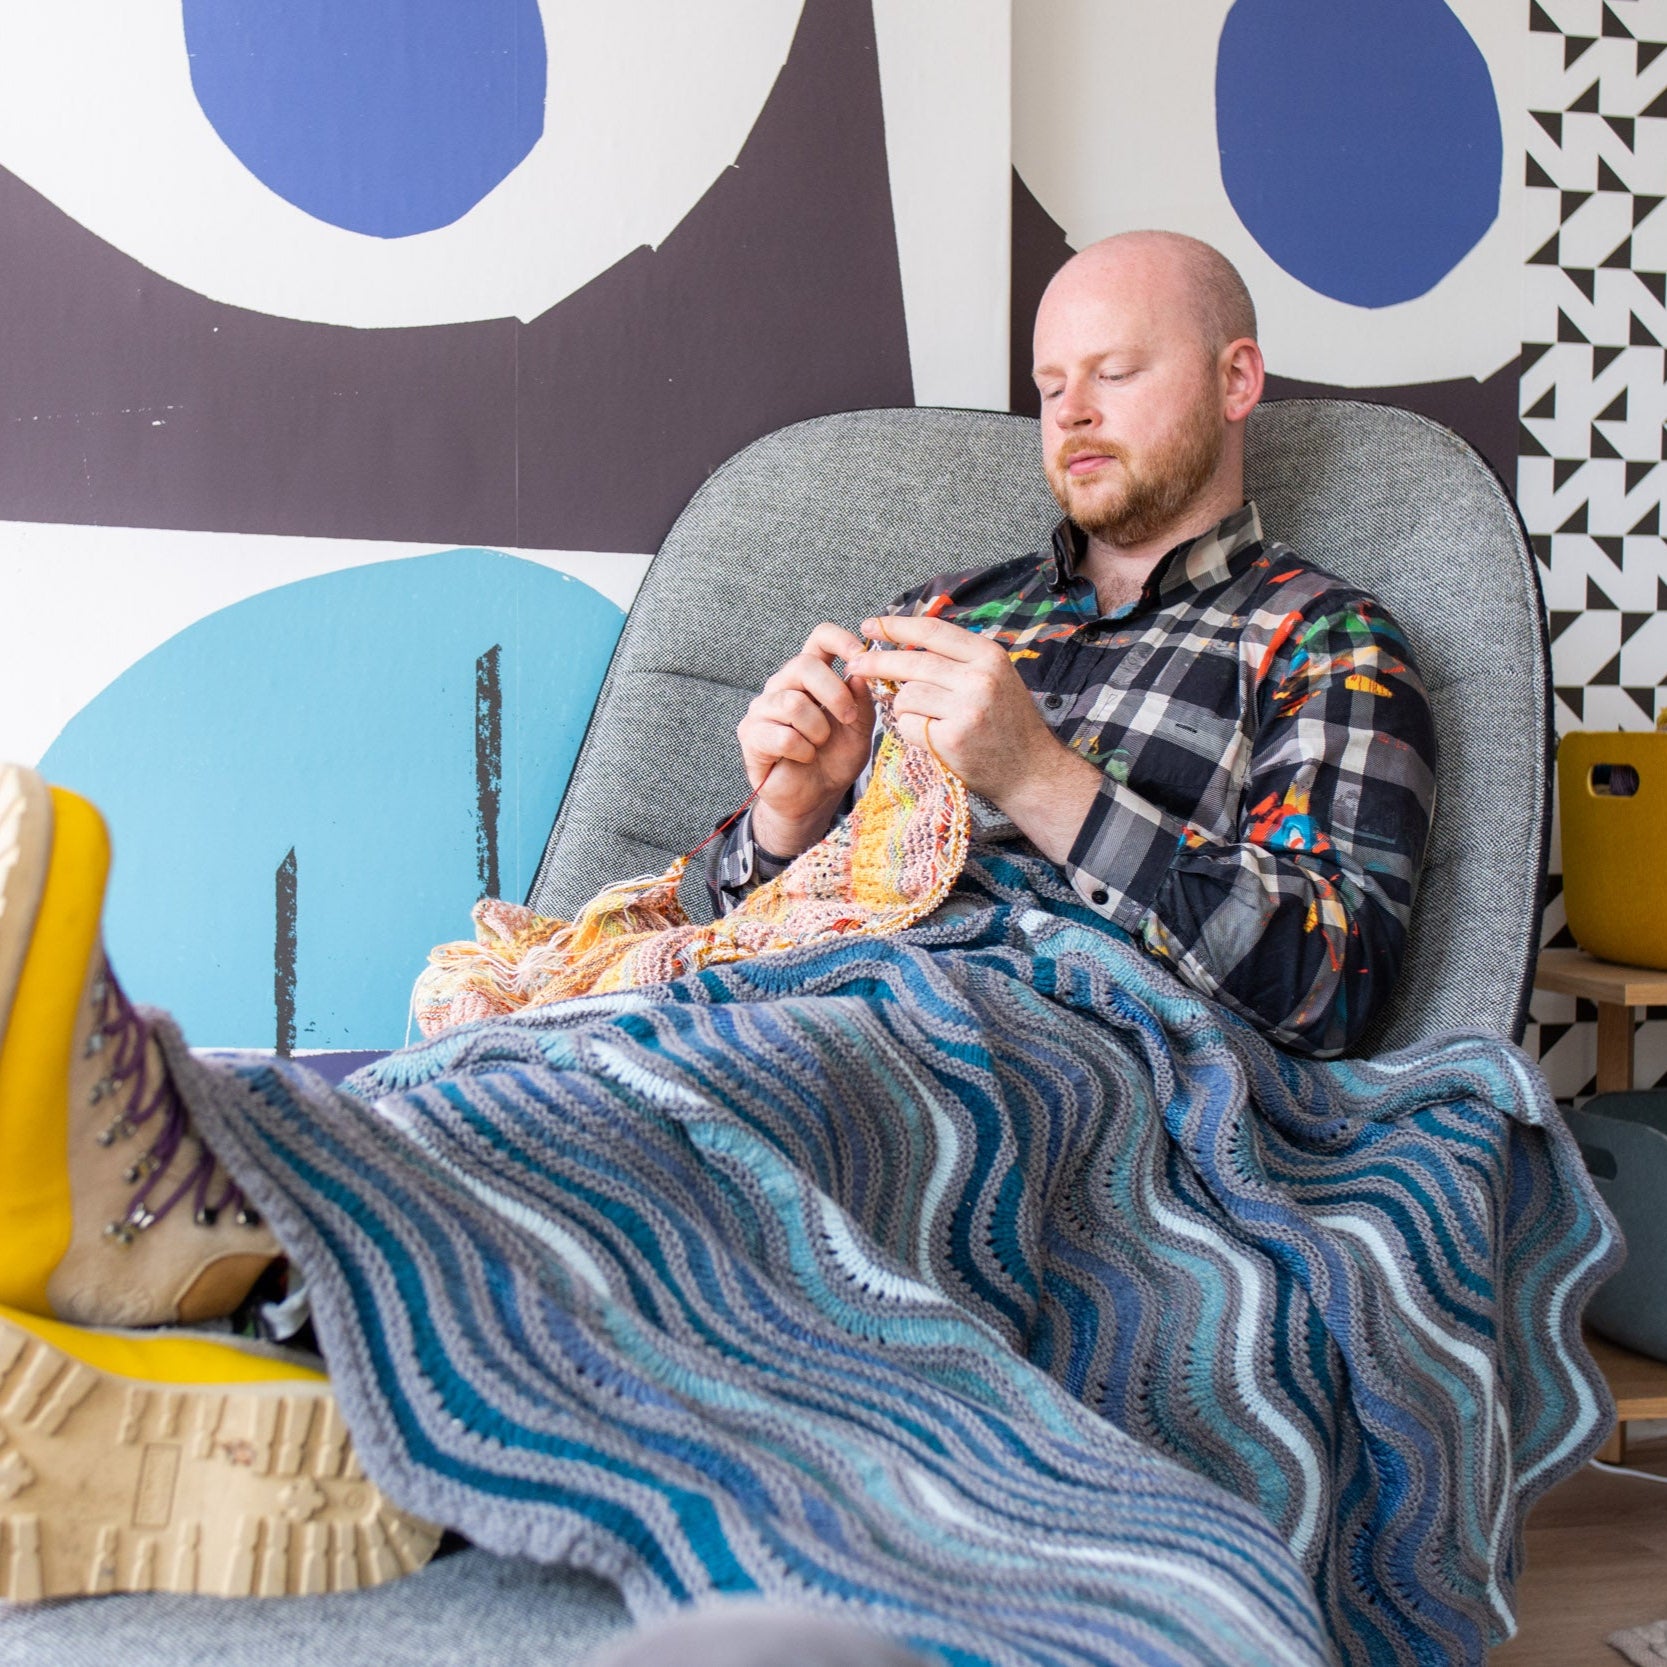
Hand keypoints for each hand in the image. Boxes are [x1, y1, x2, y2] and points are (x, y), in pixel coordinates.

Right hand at [737, 622, 875, 854]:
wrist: (813, 798)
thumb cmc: (834, 760)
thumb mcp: (859, 730)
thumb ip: (861, 702)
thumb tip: (859, 672)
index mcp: (811, 677)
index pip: (819, 638)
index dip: (840, 640)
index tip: (860, 655)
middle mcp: (783, 685)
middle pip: (803, 665)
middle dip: (834, 693)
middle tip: (848, 719)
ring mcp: (763, 709)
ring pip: (793, 703)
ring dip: (818, 730)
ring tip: (820, 745)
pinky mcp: (751, 735)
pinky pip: (782, 736)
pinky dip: (803, 751)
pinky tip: (804, 758)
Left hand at [843, 613, 1102, 863]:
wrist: (1031, 772)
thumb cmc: (1008, 724)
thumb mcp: (995, 678)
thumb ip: (958, 660)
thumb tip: (904, 643)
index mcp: (989, 656)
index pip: (932, 631)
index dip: (896, 626)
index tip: (870, 625)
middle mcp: (979, 678)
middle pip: (911, 662)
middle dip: (877, 662)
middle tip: (855, 664)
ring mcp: (966, 709)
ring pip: (906, 696)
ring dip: (903, 707)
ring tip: (925, 719)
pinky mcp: (951, 739)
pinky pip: (907, 726)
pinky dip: (909, 731)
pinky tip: (929, 737)